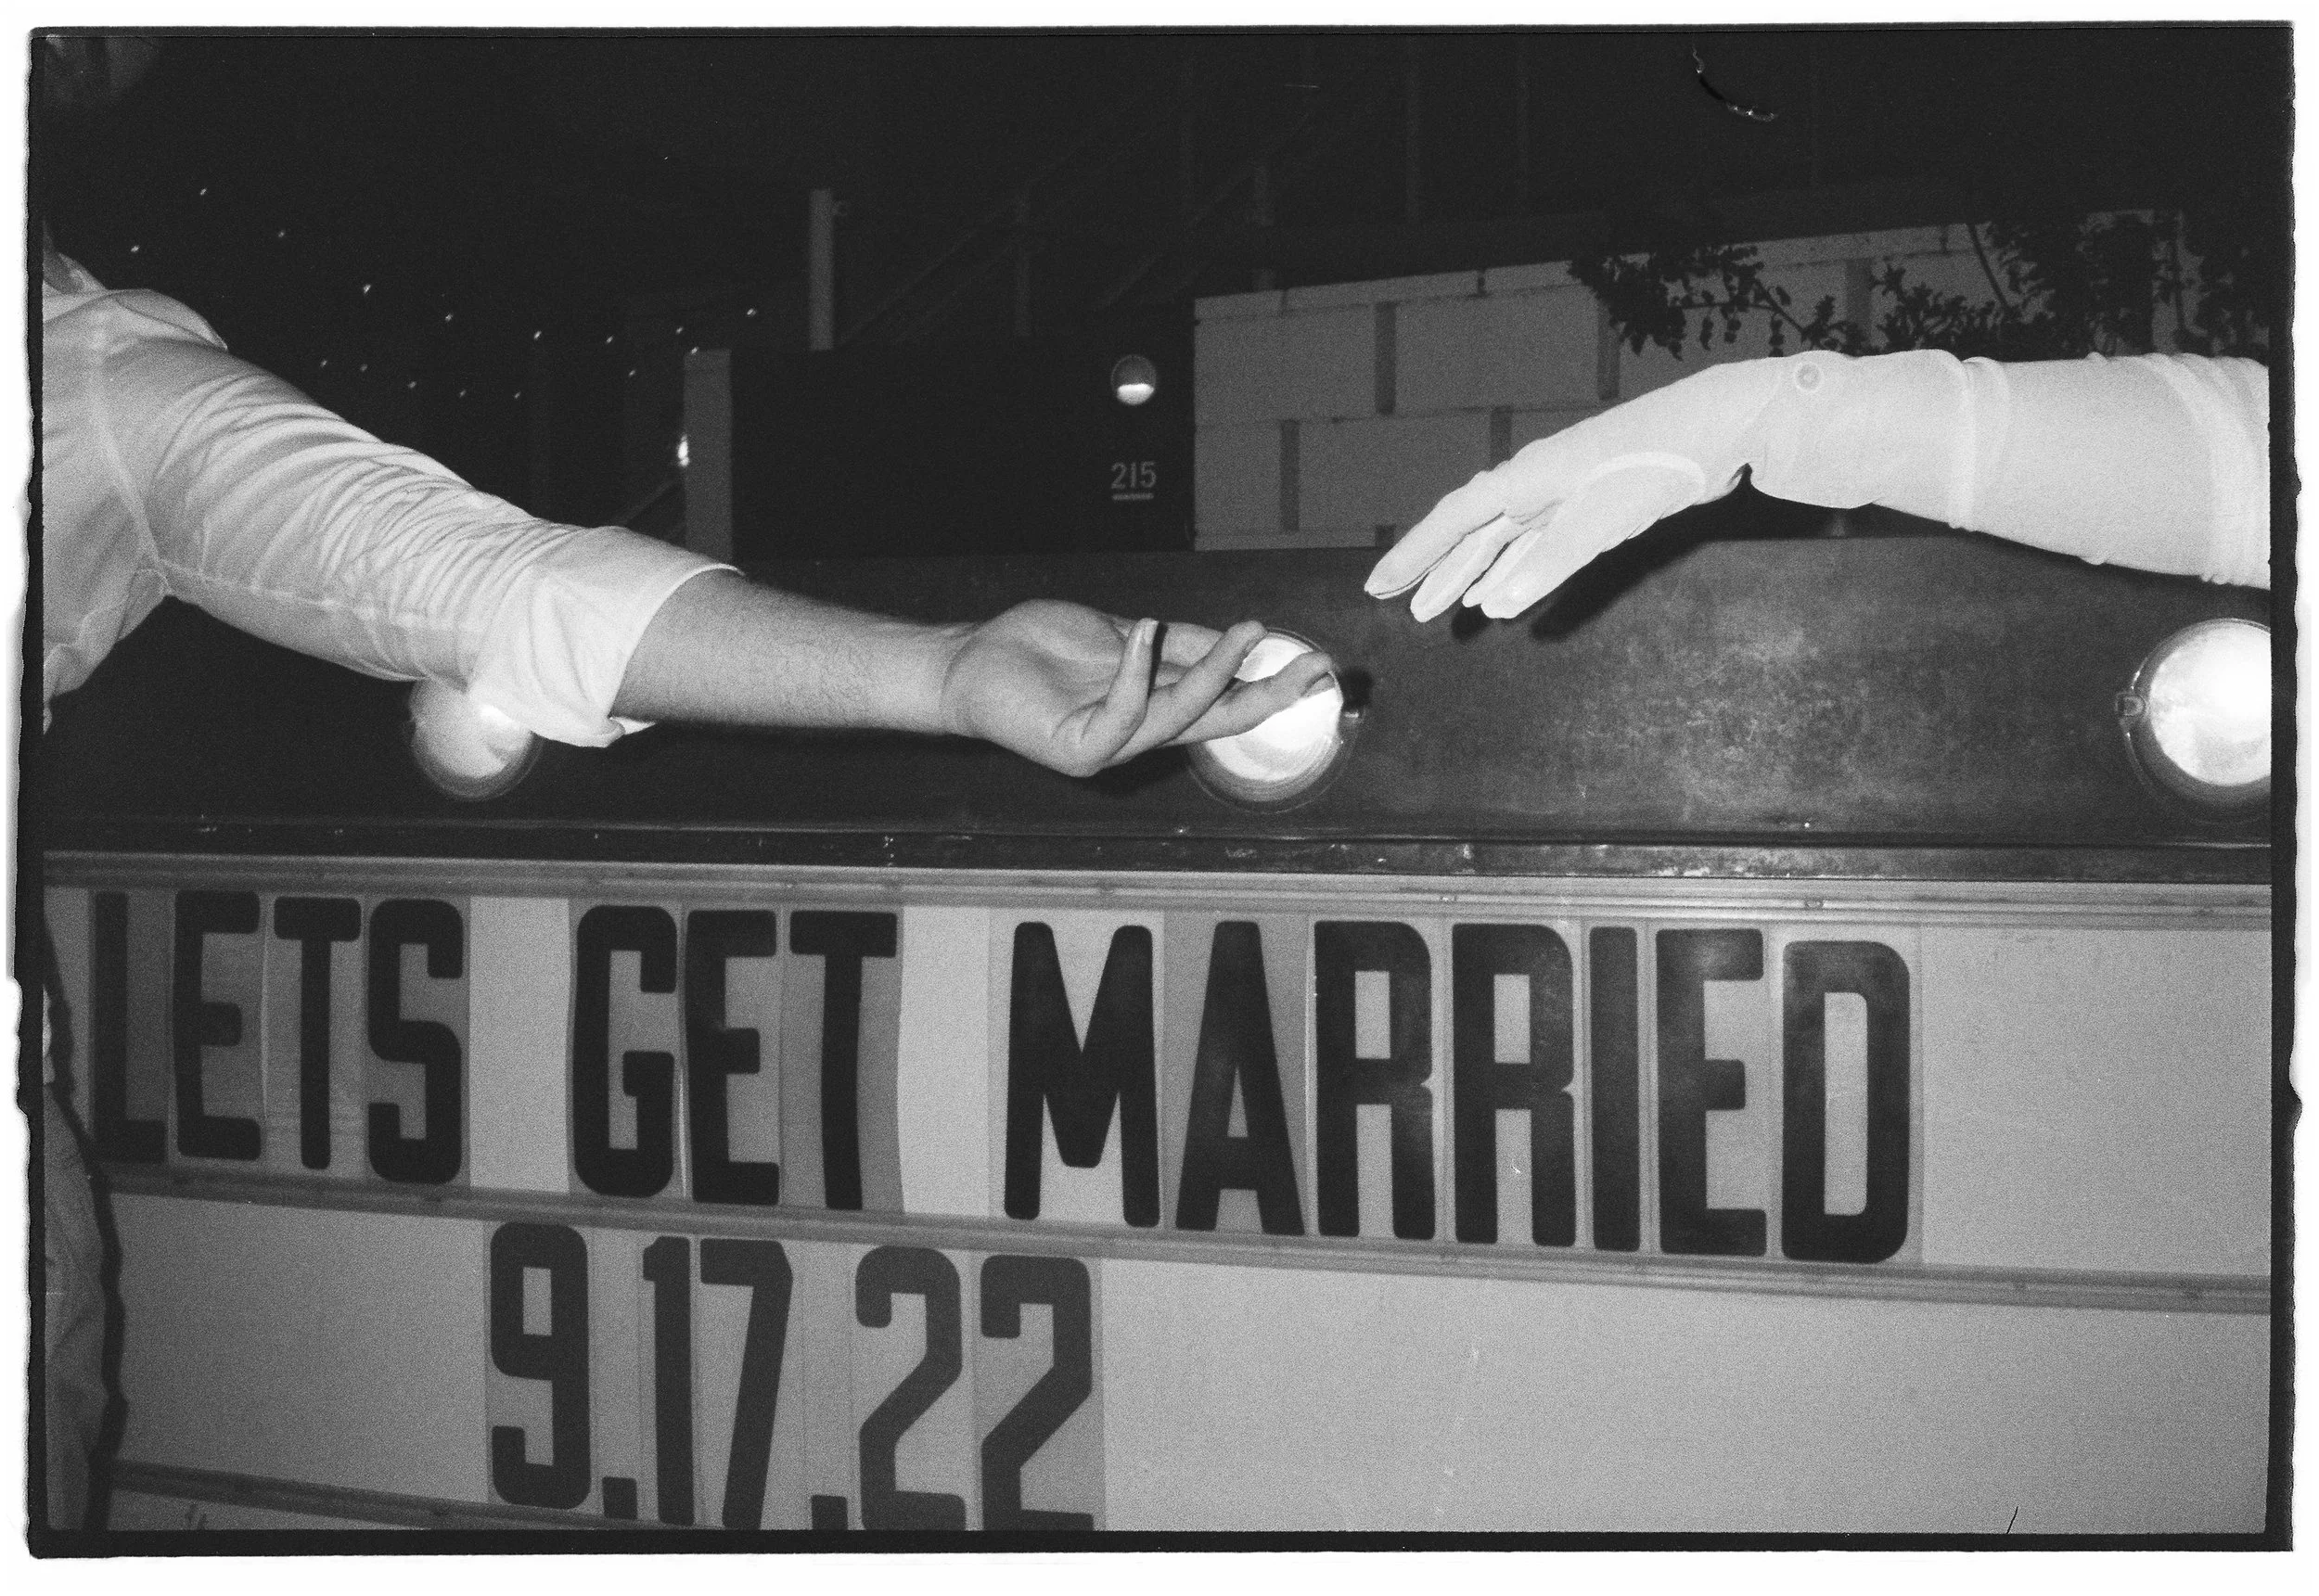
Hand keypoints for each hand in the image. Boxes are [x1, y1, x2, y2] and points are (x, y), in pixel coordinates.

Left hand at [939, 601, 1334, 777]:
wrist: (973, 663)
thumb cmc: (1041, 650)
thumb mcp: (1124, 634)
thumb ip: (1177, 643)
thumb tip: (1241, 638)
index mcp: (1158, 706)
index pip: (1227, 700)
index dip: (1273, 684)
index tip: (1319, 662)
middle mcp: (1143, 733)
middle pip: (1219, 720)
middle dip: (1270, 695)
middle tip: (1313, 667)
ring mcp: (1112, 744)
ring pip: (1179, 717)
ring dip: (1214, 674)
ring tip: (1244, 632)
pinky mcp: (1078, 747)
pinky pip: (1120, 715)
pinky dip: (1136, 674)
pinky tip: (1146, 631)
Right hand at [1365, 358, 1798, 620]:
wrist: (1715, 427)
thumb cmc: (1656, 463)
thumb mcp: (1600, 519)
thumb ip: (1548, 564)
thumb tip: (1497, 604)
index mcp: (1526, 480)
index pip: (1453, 520)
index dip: (1414, 555)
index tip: (1378, 585)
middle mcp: (1534, 484)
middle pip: (1467, 531)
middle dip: (1430, 568)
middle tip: (1393, 601)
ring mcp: (1560, 494)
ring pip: (1498, 540)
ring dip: (1467, 574)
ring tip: (1434, 609)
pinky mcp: (1589, 505)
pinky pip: (1532, 544)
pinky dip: (1510, 570)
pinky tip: (1496, 593)